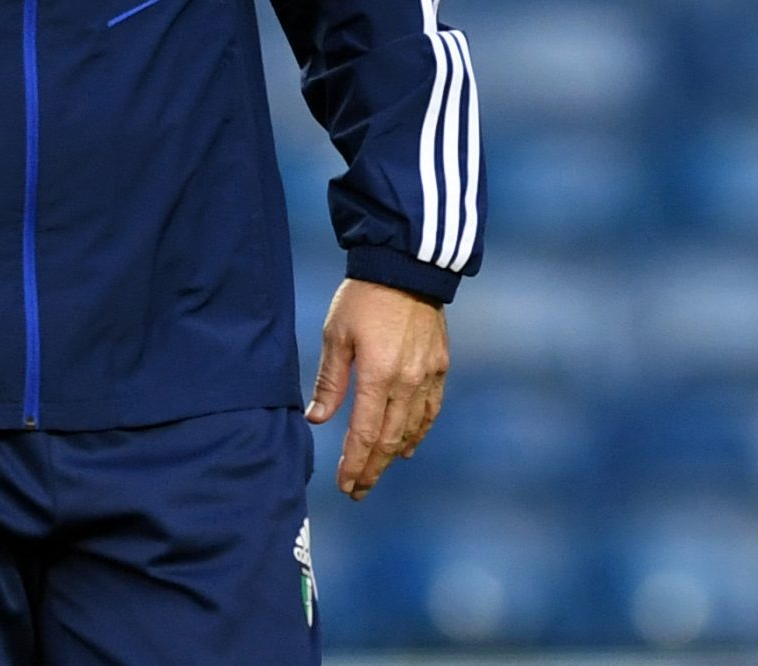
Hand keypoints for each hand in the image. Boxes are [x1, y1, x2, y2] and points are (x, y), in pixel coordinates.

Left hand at [306, 278, 449, 500]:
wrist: (406, 267)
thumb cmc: (363, 298)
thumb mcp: (336, 335)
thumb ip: (330, 381)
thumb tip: (317, 419)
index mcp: (379, 375)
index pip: (365, 433)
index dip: (355, 463)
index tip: (345, 484)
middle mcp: (407, 382)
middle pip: (390, 439)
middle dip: (372, 468)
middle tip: (357, 491)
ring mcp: (428, 375)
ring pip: (412, 429)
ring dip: (394, 455)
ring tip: (377, 472)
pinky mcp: (440, 366)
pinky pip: (431, 409)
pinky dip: (418, 432)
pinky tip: (407, 445)